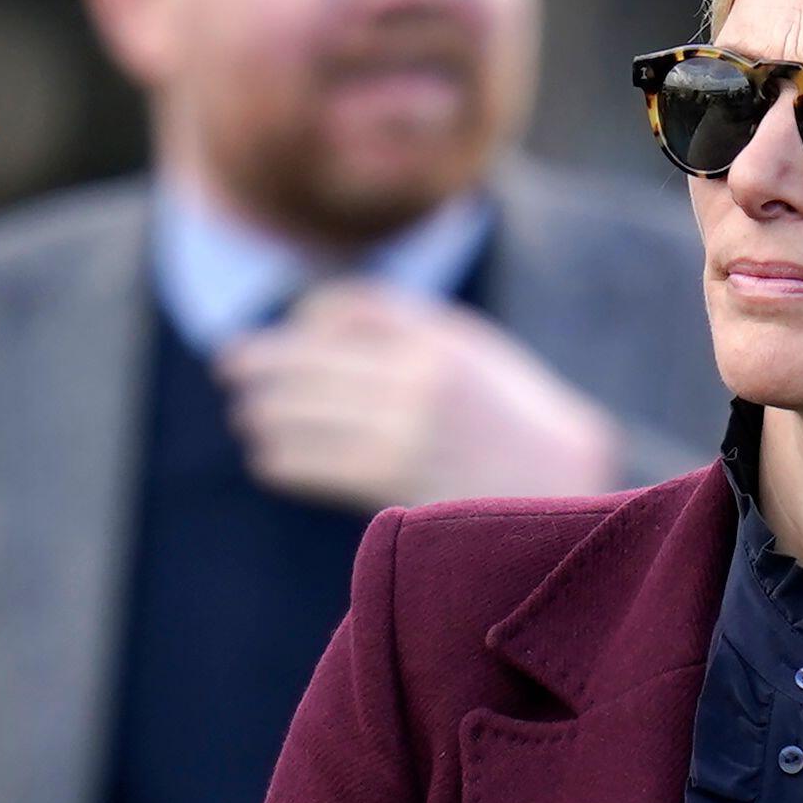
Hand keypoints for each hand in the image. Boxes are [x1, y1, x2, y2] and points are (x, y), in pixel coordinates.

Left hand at [218, 282, 624, 509]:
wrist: (571, 492)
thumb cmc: (516, 420)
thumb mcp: (475, 351)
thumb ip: (405, 326)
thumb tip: (308, 321)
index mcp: (438, 339)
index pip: (336, 311)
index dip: (298, 324)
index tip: (285, 339)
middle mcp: (417, 379)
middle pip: (301, 359)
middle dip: (254, 365)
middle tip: (231, 372)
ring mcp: (403, 431)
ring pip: (290, 411)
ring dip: (261, 415)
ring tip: (253, 420)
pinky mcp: (390, 482)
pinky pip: (301, 462)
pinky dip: (277, 459)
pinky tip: (275, 459)